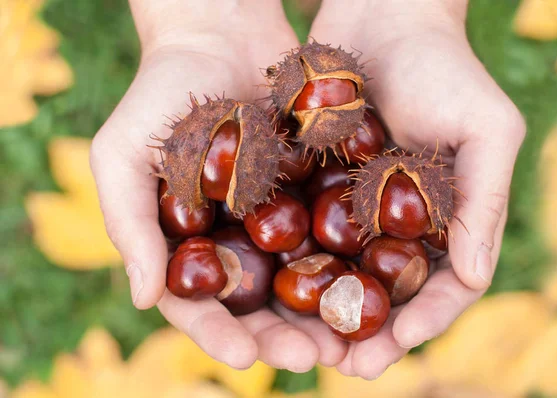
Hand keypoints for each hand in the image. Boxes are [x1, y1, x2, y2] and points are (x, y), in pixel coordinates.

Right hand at [90, 0, 347, 371]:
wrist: (218, 34)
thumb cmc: (157, 95)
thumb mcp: (122, 155)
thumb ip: (128, 225)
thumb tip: (144, 298)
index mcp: (188, 245)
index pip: (201, 305)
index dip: (219, 334)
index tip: (244, 356)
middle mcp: (235, 241)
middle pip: (260, 304)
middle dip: (283, 335)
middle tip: (312, 357)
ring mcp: (277, 218)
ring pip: (303, 278)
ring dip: (326, 312)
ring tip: (350, 338)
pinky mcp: (314, 190)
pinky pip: (334, 230)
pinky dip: (352, 258)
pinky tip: (375, 280)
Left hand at [310, 0, 525, 378]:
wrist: (382, 15)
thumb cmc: (445, 67)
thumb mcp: (486, 128)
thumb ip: (485, 201)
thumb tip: (478, 278)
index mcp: (449, 218)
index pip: (444, 286)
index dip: (423, 323)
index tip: (392, 349)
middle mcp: (402, 221)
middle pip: (387, 292)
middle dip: (369, 331)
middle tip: (342, 365)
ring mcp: (359, 206)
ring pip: (343, 273)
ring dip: (326, 311)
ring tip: (303, 343)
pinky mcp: (319, 184)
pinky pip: (305, 231)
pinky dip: (294, 262)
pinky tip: (270, 287)